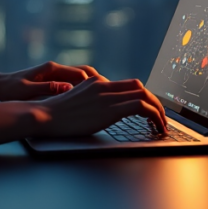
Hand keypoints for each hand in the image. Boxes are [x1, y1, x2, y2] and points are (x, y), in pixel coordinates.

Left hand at [0, 61, 108, 101]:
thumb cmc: (10, 89)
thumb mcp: (26, 89)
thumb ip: (47, 88)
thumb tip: (66, 88)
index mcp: (51, 69)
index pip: (81, 73)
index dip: (97, 82)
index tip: (109, 91)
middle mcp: (56, 69)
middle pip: (86, 73)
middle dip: (101, 82)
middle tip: (115, 94)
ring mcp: (55, 74)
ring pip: (82, 77)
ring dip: (95, 85)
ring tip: (108, 97)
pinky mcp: (53, 80)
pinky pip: (74, 83)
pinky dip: (85, 89)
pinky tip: (92, 100)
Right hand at [30, 77, 168, 136]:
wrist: (45, 116)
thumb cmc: (54, 115)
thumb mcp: (74, 102)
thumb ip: (89, 101)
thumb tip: (100, 111)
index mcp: (95, 82)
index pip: (127, 84)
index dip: (142, 96)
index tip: (148, 109)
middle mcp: (103, 84)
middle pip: (139, 86)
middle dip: (154, 101)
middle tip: (160, 116)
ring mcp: (107, 95)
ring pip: (144, 95)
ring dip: (158, 110)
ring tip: (162, 124)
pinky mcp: (110, 108)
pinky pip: (141, 107)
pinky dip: (154, 116)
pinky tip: (156, 126)